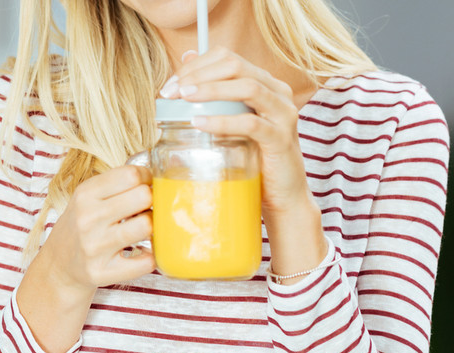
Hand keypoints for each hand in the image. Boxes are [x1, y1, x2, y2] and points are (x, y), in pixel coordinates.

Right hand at [39, 165, 155, 296]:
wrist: (58, 266)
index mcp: (85, 194)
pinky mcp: (103, 272)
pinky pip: (145, 262)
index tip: (146, 185)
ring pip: (146, 226)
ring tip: (144, 229)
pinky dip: (151, 257)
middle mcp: (88, 218)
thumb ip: (116, 184)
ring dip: (153, 227)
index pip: (131, 174)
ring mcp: (95, 247)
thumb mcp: (87, 198)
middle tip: (146, 208)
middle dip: (151, 201)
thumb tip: (158, 176)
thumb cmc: (81, 227)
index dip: (146, 178)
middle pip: (143, 196)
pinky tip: (143, 252)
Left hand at [161, 47, 312, 215]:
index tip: (170, 84)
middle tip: (171, 92)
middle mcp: (278, 92)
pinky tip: (199, 123)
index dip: (196, 66)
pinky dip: (222, 121)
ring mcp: (283, 114)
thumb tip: (186, 57)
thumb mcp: (231, 120)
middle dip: (198, 75)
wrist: (281, 195)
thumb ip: (214, 93)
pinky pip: (250, 124)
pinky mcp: (281, 138)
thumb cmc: (253, 157)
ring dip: (210, 90)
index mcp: (265, 83)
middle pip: (235, 66)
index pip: (228, 58)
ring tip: (183, 99)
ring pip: (247, 87)